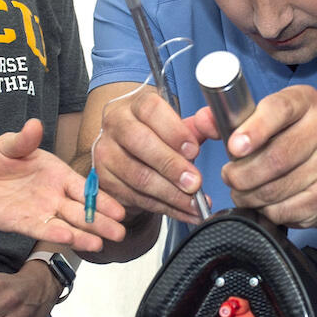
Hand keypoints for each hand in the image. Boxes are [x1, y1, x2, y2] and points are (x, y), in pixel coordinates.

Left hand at [0, 118, 124, 250]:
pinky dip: (54, 235)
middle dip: (101, 222)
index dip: (101, 199)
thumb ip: (22, 139)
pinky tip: (68, 240)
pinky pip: (40, 230)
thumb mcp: (7, 144)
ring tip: (99, 245)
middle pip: (81, 211)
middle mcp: (51, 195)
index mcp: (55, 173)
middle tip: (119, 233)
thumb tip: (34, 125)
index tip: (119, 211)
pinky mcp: (20, 223)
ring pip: (65, 225)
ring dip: (82, 235)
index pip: (84, 188)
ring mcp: (38, 211)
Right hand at [92, 90, 208, 224]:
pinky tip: (184, 211)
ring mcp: (105, 153)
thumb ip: (197, 127)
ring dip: (170, 193)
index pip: (151, 110)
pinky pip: (135, 197)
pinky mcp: (104, 180)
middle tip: (195, 182)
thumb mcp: (175, 127)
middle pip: (140, 142)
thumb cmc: (155, 137)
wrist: (125, 154)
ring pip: (138, 175)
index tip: (193, 150)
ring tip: (194, 203)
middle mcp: (115, 125)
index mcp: (135, 104)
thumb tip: (212, 124)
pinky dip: (164, 208)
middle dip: (171, 166)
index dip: (174, 131)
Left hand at [208, 84, 316, 227]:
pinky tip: (264, 202)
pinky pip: (284, 210)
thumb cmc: (284, 141)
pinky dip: (265, 211)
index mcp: (304, 101)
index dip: (254, 130)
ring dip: (248, 195)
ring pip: (276, 189)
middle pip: (276, 157)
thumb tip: (204, 121)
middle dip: (242, 173)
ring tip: (242, 190)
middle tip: (229, 176)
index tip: (234, 147)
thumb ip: (227, 119)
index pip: (278, 110)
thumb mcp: (259, 121)